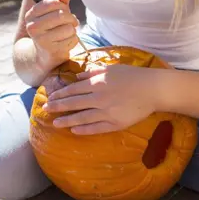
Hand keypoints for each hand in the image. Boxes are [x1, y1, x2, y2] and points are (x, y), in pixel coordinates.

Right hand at [24, 0, 80, 64]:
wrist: (43, 55)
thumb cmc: (50, 30)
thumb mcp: (51, 15)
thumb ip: (58, 3)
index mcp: (31, 15)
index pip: (51, 2)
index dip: (62, 5)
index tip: (64, 10)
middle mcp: (33, 27)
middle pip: (62, 15)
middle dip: (71, 18)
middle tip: (72, 21)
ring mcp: (41, 40)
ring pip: (69, 28)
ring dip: (72, 30)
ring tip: (67, 33)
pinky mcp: (52, 50)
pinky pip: (72, 39)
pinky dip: (73, 40)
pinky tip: (66, 42)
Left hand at [43, 64, 159, 134]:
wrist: (152, 89)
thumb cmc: (132, 76)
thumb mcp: (111, 69)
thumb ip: (93, 73)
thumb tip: (77, 77)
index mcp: (97, 83)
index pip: (73, 90)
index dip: (60, 94)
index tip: (51, 97)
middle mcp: (99, 98)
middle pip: (74, 103)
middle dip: (58, 106)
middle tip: (46, 109)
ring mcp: (107, 112)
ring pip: (82, 117)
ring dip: (67, 120)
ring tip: (56, 123)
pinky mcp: (115, 123)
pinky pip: (96, 128)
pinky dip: (84, 129)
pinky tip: (74, 130)